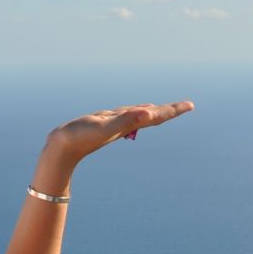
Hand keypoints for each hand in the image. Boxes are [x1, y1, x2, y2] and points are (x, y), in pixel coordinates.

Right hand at [43, 99, 193, 166]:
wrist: (62, 148)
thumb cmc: (81, 137)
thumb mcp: (105, 127)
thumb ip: (127, 120)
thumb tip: (149, 113)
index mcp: (129, 125)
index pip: (156, 116)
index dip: (173, 110)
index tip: (190, 105)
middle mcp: (125, 126)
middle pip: (153, 117)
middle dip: (170, 111)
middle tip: (187, 106)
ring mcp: (115, 126)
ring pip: (140, 116)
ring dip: (154, 112)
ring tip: (165, 109)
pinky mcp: (105, 124)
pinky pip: (127, 117)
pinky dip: (136, 112)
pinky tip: (137, 113)